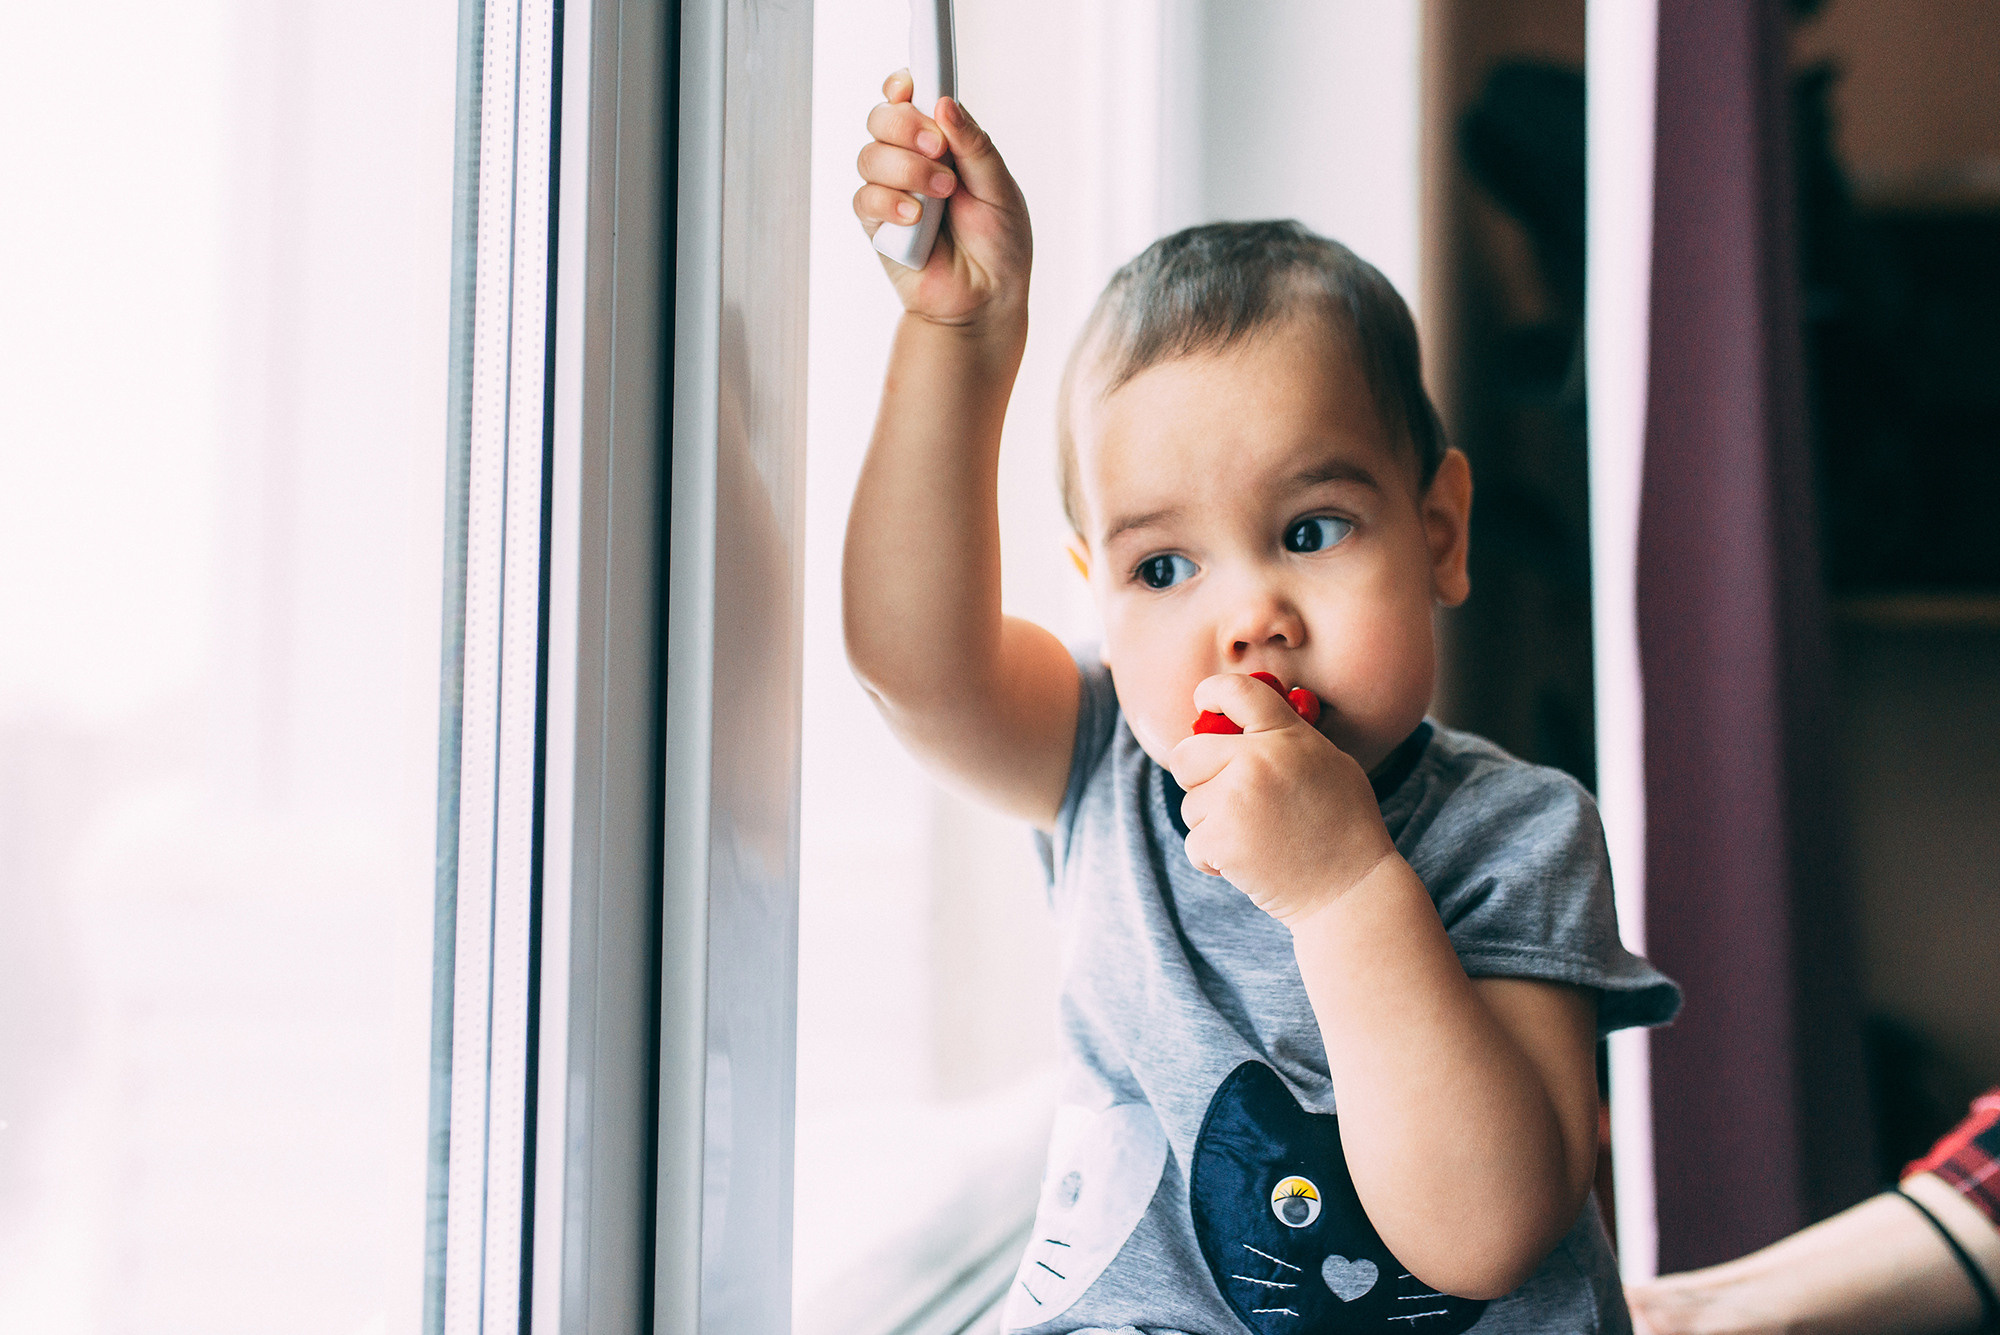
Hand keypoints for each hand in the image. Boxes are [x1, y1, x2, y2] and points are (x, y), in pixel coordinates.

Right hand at [853, 70, 1031, 328]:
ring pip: (870, 154)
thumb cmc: (1000, 245)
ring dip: (907, 168)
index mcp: (943, 143)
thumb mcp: (1000, 188)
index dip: (904, 85)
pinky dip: (890, 202)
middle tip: (938, 148)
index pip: (910, 98)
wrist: (987, 300)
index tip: (912, 85)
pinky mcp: (876, 225)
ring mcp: (891, 190)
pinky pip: (865, 198)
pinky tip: (916, 217)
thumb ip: (975, 146)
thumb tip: (945, 104)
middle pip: (882, 117)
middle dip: (906, 125)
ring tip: (941, 194)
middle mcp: (912, 160)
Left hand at [1168, 673, 1397, 924]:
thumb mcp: (1330, 765)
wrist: (1351, 889)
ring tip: (1255, 837)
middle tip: (1225, 797)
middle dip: (1197, 776)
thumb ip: (1286, 740)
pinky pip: (1194, 842)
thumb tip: (1238, 726)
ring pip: (1191, 804)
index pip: (1237, 691)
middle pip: (1186, 754)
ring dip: (1212, 824)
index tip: (1203, 700)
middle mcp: (1257, 759)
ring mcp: (1235, 799)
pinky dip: (1213, 858)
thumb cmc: (1344, 827)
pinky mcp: (1220, 840)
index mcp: (1286, 735)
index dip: (1211, 692)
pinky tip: (1248, 862)